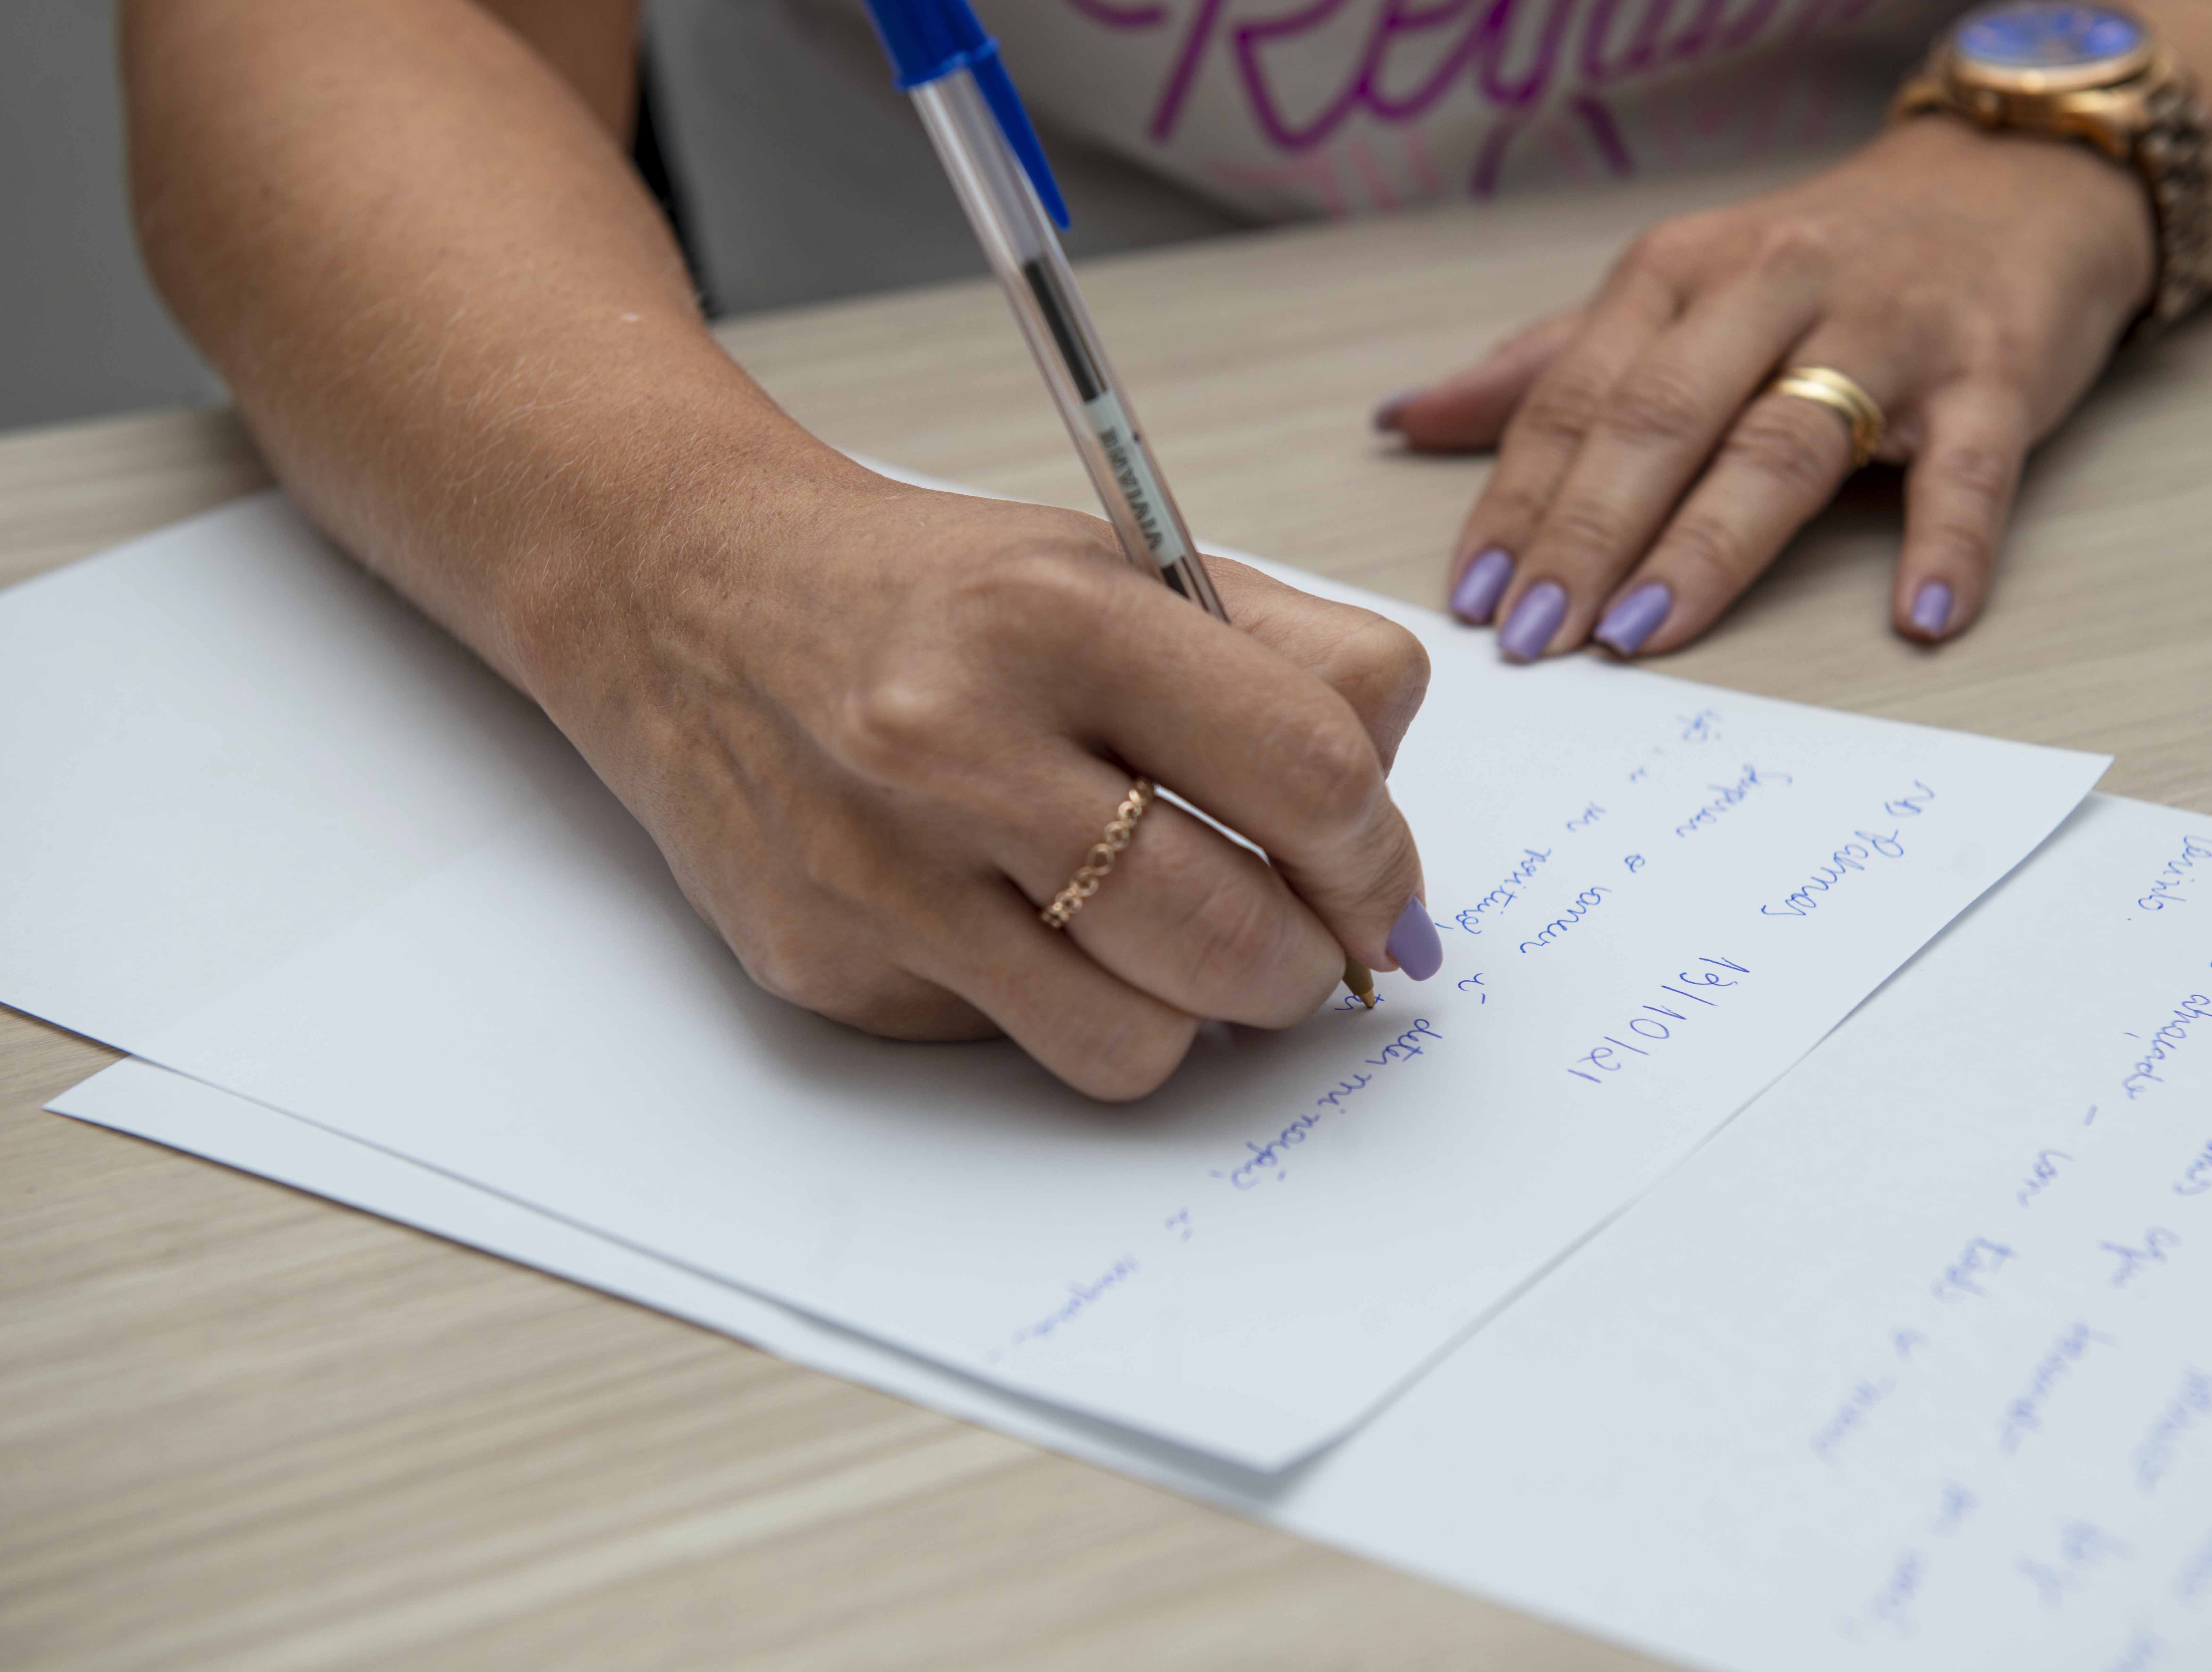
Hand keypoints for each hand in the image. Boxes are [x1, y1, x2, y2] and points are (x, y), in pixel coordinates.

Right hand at [517, 470, 1437, 1099]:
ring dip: (1195, 1016)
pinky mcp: (824, 968)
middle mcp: (952, 745)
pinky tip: (1026, 925)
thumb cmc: (936, 596)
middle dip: (1307, 964)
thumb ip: (1296, 668)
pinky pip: (1013, 1048)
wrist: (690, 602)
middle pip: (1229, 935)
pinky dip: (1059, 1005)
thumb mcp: (1125, 568)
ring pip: (1133, 1042)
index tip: (1384, 884)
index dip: (1380, 854)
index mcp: (1054, 615)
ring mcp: (878, 874)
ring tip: (1179, 946)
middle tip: (1309, 943)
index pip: (1306, 770)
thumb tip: (1389, 843)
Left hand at [1380, 117, 2157, 655]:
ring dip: (1708, 547)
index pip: (1576, 400)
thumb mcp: (1670, 292)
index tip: (1473, 600)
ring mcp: (1889, 333)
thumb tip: (1408, 419)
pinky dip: (1948, 543)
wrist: (2012, 185)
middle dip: (1587, 534)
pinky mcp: (1994, 373)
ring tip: (1643, 635)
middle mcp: (1772, 292)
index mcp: (1677, 276)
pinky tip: (1918, 618)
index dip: (1517, 503)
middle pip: (1662, 421)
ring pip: (1784, 444)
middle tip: (1536, 637)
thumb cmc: (1818, 263)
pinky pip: (1968, 467)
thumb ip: (1545, 366)